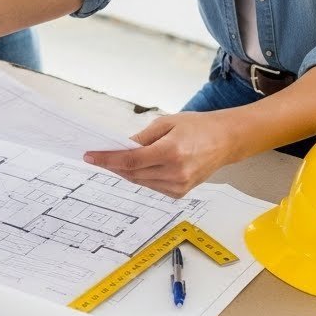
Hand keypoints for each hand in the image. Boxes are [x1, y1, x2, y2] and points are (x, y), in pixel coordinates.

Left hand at [82, 110, 235, 196]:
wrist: (225, 141)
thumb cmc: (198, 127)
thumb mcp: (167, 123)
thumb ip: (142, 137)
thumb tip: (121, 146)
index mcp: (171, 152)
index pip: (130, 160)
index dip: (107, 159)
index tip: (90, 156)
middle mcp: (175, 172)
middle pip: (133, 173)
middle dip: (112, 165)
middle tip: (97, 156)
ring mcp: (179, 186)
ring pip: (140, 182)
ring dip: (124, 172)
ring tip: (112, 160)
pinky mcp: (180, 193)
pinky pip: (152, 186)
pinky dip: (140, 177)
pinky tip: (135, 168)